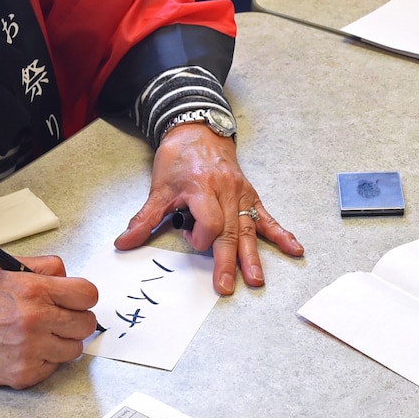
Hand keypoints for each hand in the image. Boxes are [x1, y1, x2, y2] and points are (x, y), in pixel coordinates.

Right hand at [0, 257, 97, 388]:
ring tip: (42, 334)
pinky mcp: (24, 373)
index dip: (83, 297)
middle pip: (86, 324)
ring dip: (62, 341)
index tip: (77, 300)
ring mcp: (31, 349)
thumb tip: (69, 277)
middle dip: (76, 319)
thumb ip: (44, 267)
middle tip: (61, 318)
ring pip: (74, 349)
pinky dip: (45, 360)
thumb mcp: (6, 269)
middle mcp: (35, 319)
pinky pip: (54, 367)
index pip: (87, 295)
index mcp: (34, 290)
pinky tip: (28, 348)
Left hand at [115, 123, 302, 294]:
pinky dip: (280, 234)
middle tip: (226, 287)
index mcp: (203, 187)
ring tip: (256, 279)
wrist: (199, 130)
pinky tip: (294, 248)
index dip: (198, 237)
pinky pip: (266, 218)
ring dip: (252, 256)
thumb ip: (145, 218)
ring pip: (247, 230)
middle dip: (227, 262)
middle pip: (229, 232)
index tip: (186, 234)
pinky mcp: (250, 196)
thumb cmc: (179, 158)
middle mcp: (226, 191)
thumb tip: (124, 242)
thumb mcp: (159, 187)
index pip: (209, 222)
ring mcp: (241, 194)